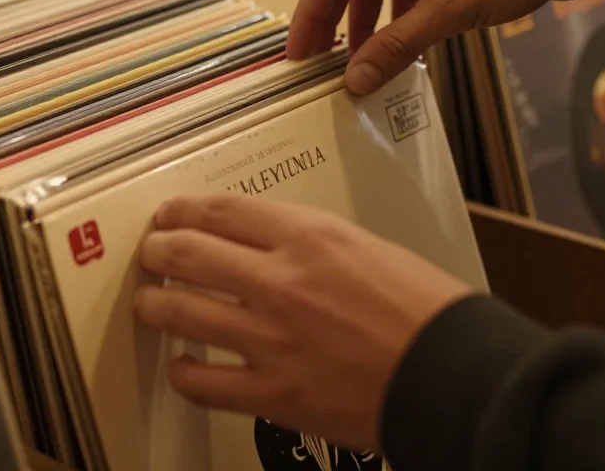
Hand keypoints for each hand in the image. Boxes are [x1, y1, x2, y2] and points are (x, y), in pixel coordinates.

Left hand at [133, 194, 472, 451]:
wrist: (454, 376)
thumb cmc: (425, 310)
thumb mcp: (366, 247)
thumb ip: (308, 242)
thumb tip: (263, 245)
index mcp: (309, 237)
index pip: (222, 210)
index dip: (183, 210)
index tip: (170, 214)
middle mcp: (281, 282)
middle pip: (187, 252)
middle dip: (158, 250)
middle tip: (151, 253)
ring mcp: (271, 339)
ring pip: (181, 311)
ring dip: (155, 303)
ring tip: (150, 302)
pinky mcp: (273, 393)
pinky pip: (203, 382)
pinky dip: (184, 371)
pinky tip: (183, 365)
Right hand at [287, 0, 604, 95]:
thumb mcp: (448, 11)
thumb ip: (396, 47)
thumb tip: (355, 80)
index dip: (309, 16)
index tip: (298, 54)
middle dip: (333, 22)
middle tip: (318, 64)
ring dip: (365, 24)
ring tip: (358, 63)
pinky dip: (394, 17)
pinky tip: (394, 46)